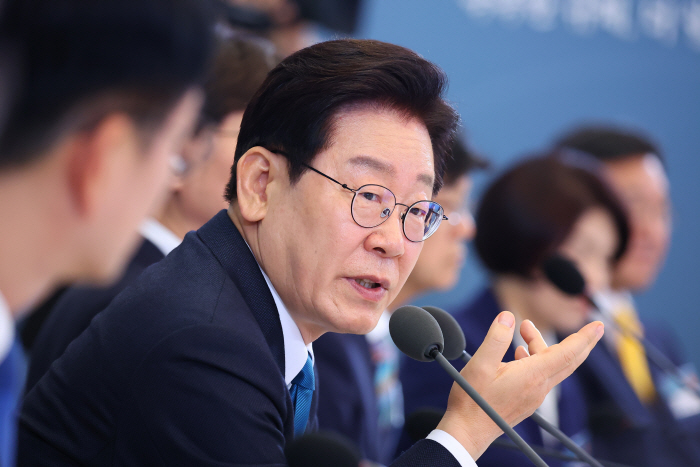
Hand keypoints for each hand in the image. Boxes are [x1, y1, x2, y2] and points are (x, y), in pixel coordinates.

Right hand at [436, 311, 603, 458]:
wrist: (468, 430)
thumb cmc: (473, 400)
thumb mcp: (480, 363)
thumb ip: (496, 338)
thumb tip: (508, 317)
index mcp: (532, 375)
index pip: (567, 353)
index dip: (584, 338)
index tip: (599, 325)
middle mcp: (539, 387)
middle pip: (568, 361)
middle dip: (579, 341)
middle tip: (589, 326)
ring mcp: (534, 395)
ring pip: (551, 366)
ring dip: (543, 346)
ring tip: (524, 330)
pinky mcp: (527, 400)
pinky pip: (541, 375)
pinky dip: (537, 358)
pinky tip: (519, 353)